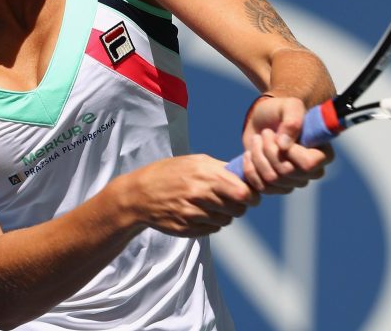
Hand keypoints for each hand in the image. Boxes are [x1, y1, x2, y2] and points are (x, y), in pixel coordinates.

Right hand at [126, 154, 258, 236]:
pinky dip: (212, 223)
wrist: (139, 195)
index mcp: (205, 174)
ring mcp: (192, 214)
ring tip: (213, 205)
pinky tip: (201, 213)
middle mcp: (200, 194)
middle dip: (239, 206)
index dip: (251, 195)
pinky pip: (213, 229)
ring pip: (226, 220)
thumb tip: (246, 175)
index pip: (243, 192)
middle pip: (238, 209)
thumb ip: (220, 169)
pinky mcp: (187, 229)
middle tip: (233, 201)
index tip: (251, 195)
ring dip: (225, 215)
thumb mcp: (194, 161)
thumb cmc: (171, 173)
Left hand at [237, 96, 334, 193]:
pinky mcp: (277, 188)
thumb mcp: (288, 106)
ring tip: (257, 139)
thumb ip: (292, 120)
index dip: (289, 152)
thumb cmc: (280, 111)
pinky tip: (249, 154)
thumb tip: (284, 146)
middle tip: (264, 133)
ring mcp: (294, 182)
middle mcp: (312, 172)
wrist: (263, 121)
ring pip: (272, 179)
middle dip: (269, 150)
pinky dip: (250, 169)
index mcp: (323, 153)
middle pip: (287, 172)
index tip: (276, 133)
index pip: (308, 164)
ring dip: (258, 156)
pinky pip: (262, 187)